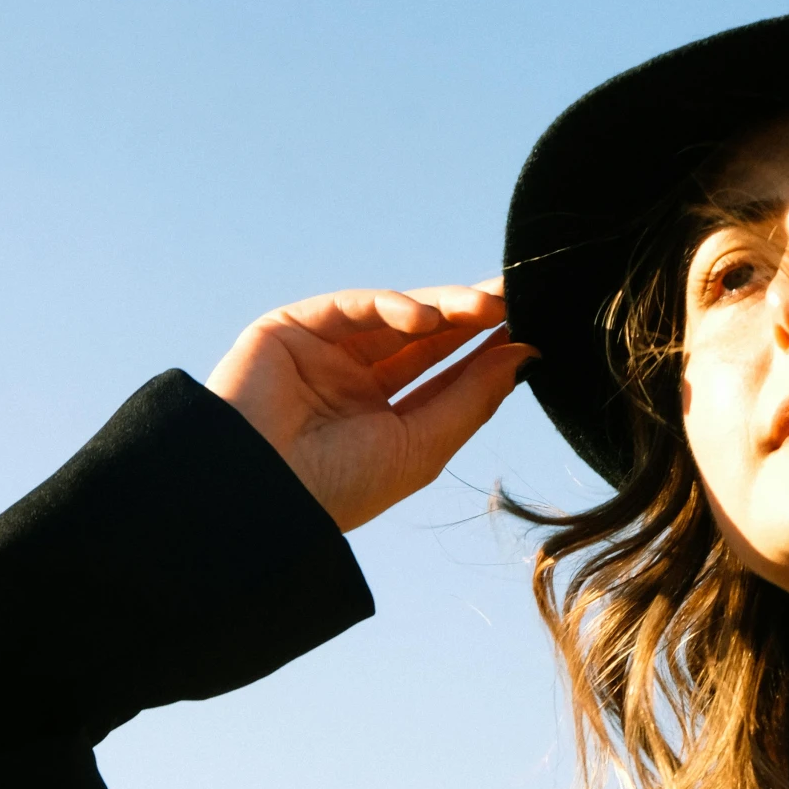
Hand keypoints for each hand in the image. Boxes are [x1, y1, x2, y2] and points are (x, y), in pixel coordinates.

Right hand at [206, 280, 535, 531]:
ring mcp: (323, 354)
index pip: (444, 377)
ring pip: (394, 317)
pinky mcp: (292, 328)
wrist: (257, 493)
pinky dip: (391, 306)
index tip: (532, 332)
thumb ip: (471, 400)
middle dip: (472, 318)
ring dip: (444, 306)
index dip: (486, 353)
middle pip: (425, 339)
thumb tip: (524, 357)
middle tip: (519, 295)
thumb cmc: (338, 487)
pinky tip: (426, 316)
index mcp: (382, 422)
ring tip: (488, 305)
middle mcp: (353, 385)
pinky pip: (352, 306)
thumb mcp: (421, 447)